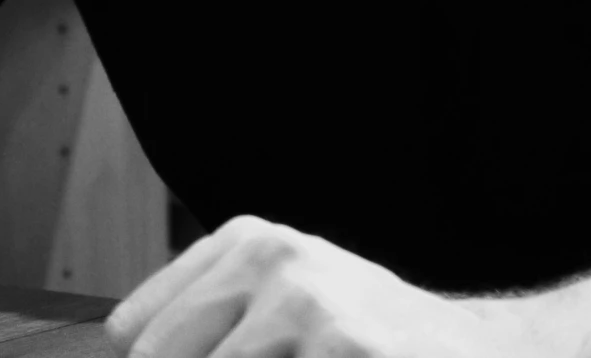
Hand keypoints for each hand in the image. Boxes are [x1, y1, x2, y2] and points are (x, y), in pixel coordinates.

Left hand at [104, 215, 533, 357]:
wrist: (467, 351)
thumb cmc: (361, 340)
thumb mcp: (280, 308)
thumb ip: (200, 327)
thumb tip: (123, 346)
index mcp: (247, 244)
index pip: (131, 334)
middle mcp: (272, 260)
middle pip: (159, 357)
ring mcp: (306, 304)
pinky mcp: (341, 344)